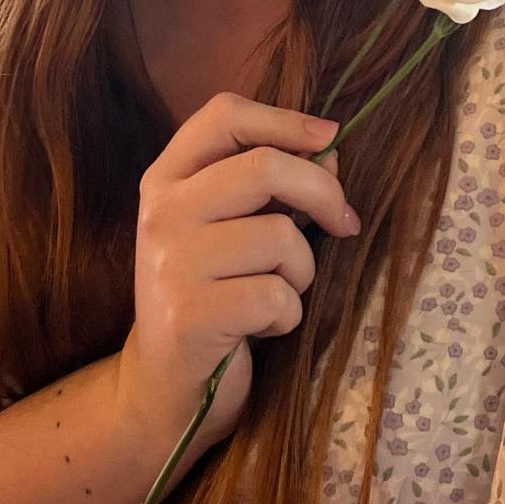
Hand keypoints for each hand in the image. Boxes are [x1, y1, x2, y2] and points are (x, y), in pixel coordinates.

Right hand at [116, 93, 357, 456]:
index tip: (329, 140)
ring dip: (302, 272)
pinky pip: (278, 296)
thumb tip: (330, 151)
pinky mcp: (190, 316)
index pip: (224, 115)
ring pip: (281, 237)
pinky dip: (287, 316)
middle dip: (323, 194)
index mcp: (166, 180)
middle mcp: (161, 213)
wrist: (165, 387)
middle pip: (266, 167)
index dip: (286, 120)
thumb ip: (269, 186)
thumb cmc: (211, 297)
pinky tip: (261, 328)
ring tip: (276, 293)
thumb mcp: (228, 229)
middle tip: (343, 223)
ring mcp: (171, 264)